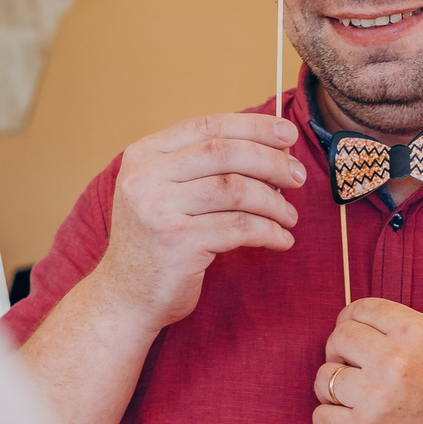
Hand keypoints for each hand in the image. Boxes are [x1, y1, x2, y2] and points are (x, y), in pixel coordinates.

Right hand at [85, 113, 306, 330]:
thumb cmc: (155, 243)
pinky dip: (268, 232)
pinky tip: (280, 239)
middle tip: (298, 177)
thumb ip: (202, 167)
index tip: (288, 135)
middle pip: (225, 153)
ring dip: (273, 202)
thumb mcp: (164, 192)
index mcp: (144, 155)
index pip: (208, 126)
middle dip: (271, 162)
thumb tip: (270, 148)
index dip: (254, 127)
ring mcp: (159, 210)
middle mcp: (147, 177)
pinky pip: (239, 228)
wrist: (125, 297)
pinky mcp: (178, 244)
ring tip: (289, 216)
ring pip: (236, 190)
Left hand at [313, 298, 422, 423]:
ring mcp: (378, 399)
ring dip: (333, 390)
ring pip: (325, 378)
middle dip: (339, 353)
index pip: (361, 309)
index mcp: (419, 333)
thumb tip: (361, 330)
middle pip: (338, 338)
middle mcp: (396, 360)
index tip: (352, 338)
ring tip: (353, 402)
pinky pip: (322, 419)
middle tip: (351, 370)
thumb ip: (407, 337)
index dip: (350, 322)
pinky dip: (332, 423)